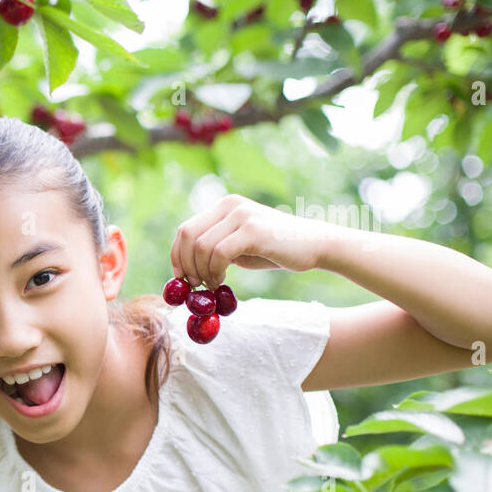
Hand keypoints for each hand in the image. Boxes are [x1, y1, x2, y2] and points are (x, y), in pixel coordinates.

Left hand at [170, 193, 325, 289]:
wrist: (314, 246)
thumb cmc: (274, 250)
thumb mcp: (237, 246)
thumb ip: (213, 249)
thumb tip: (184, 270)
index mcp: (223, 206)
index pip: (185, 230)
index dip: (177, 256)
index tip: (180, 278)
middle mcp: (229, 205)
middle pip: (188, 236)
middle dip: (186, 265)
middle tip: (195, 285)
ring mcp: (242, 215)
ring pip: (201, 247)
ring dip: (202, 272)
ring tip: (213, 284)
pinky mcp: (253, 230)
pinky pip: (219, 254)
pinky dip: (215, 272)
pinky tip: (222, 280)